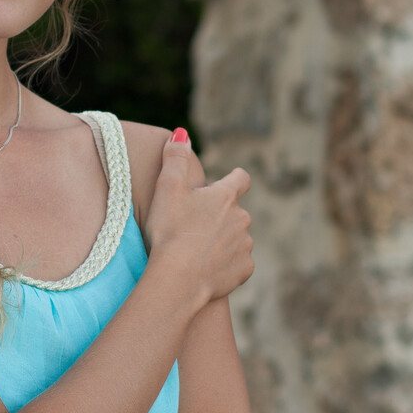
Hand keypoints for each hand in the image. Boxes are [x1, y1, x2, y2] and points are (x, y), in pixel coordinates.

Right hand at [144, 130, 252, 303]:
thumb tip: (181, 133)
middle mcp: (242, 218)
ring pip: (237, 238)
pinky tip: (207, 269)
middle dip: (221, 216)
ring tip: (198, 251)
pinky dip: (226, 265)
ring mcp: (245, 245)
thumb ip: (175, 157)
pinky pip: (238, 264)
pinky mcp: (244, 270)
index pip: (240, 178)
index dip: (234, 179)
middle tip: (195, 226)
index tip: (226, 183)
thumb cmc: (171, 230)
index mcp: (225, 197)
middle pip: (235, 212)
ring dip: (223, 241)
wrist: (178, 278)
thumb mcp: (167, 187)